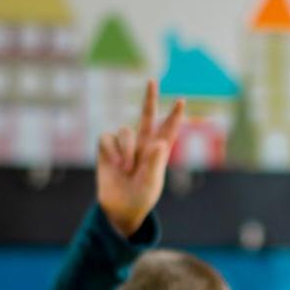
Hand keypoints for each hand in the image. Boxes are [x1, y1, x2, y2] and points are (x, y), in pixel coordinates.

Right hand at [97, 83, 185, 237]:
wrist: (120, 209)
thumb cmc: (140, 197)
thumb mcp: (150, 184)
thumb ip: (155, 164)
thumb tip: (160, 143)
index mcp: (158, 151)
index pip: (168, 130)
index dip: (175, 116)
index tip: (182, 101)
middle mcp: (142, 144)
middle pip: (146, 116)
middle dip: (149, 99)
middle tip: (152, 81)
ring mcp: (125, 146)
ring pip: (125, 130)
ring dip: (126, 149)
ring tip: (127, 168)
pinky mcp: (107, 148)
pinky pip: (107, 138)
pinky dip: (111, 151)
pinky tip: (113, 163)